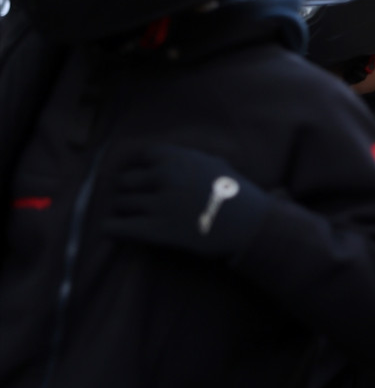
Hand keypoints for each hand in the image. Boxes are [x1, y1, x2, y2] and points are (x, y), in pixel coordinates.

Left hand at [100, 144, 267, 258]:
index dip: (142, 168)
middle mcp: (166, 177)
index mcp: (179, 158)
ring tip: (133, 216)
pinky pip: (116, 227)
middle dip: (129, 191)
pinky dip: (112, 228)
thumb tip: (160, 159)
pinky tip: (114, 229)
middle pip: (125, 180)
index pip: (142, 156)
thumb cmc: (235, 195)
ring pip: (120, 203)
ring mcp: (159, 204)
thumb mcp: (214, 164)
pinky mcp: (156, 231)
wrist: (250, 226)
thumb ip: (186, 159)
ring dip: (124, 210)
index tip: (145, 179)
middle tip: (136, 200)